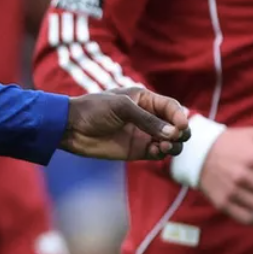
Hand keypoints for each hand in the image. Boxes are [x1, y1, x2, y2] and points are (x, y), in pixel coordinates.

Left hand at [61, 87, 189, 161]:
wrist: (71, 128)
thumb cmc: (94, 109)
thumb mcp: (122, 108)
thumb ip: (147, 120)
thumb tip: (173, 133)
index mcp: (145, 99)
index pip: (171, 107)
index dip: (179, 116)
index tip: (181, 126)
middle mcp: (147, 117)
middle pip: (175, 125)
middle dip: (180, 132)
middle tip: (174, 137)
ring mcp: (143, 134)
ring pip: (170, 141)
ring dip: (173, 144)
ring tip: (164, 146)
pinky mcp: (137, 151)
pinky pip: (157, 153)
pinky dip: (161, 153)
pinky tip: (156, 151)